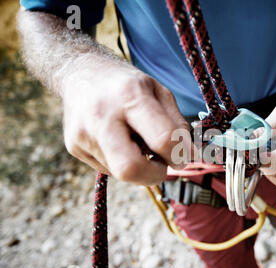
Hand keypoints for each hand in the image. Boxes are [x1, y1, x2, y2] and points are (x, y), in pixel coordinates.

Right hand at [62, 64, 190, 184]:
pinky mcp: (74, 146)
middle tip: (161, 165)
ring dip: (138, 166)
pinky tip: (118, 141)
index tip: (182, 156)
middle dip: (153, 175)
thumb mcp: (159, 92)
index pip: (162, 139)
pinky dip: (121, 161)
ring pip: (120, 173)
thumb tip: (188, 156)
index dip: (178, 155)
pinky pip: (108, 168)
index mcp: (130, 95)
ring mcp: (84, 134)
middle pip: (131, 169)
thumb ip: (177, 124)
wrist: (80, 72)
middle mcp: (102, 116)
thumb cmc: (127, 84)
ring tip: (136, 142)